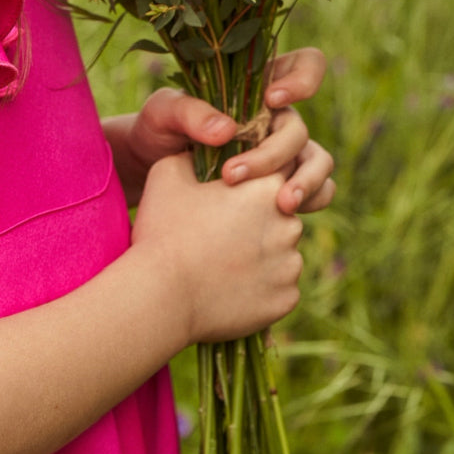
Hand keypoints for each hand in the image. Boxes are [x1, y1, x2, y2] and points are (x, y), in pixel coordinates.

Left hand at [102, 45, 335, 215]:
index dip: (302, 78)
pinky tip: (283, 212)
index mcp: (257, 84)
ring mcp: (284, 152)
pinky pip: (316, 189)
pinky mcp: (282, 184)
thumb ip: (190, 113)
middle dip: (273, 152)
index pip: (304, 65)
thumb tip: (228, 130)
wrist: (151, 173)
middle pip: (299, 127)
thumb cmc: (157, 129)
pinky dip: (309, 199)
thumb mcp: (162, 112)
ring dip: (307, 180)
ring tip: (283, 204)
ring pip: (318, 159)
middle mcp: (277, 117)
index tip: (272, 100)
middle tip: (232, 174)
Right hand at [131, 152, 303, 343]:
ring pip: (281, 254)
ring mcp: (290, 266)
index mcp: (267, 187)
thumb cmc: (163, 230)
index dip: (249, 184)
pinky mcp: (286, 300)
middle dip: (257, 222)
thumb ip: (193, 155)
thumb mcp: (168, 174)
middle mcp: (290, 224)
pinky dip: (259, 289)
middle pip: (280, 216)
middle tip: (219, 233)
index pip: (274, 174)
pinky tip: (229, 289)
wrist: (162, 296)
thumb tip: (199, 152)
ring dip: (260, 256)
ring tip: (220, 264)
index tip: (227, 197)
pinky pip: (278, 288)